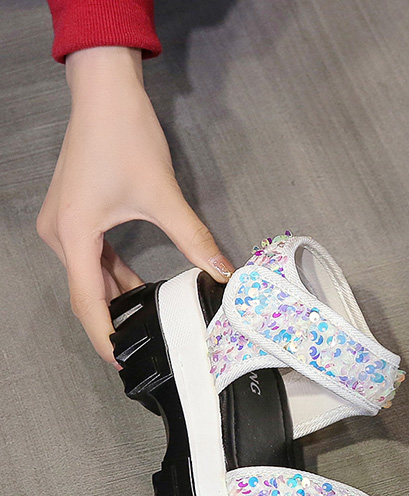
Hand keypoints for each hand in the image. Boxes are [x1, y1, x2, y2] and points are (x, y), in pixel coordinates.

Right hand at [37, 46, 233, 363]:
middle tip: (141, 351)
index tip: (122, 361)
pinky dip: (113, 276)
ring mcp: (65, 225)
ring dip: (116, 299)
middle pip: (86, 292)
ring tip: (144, 325)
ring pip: (89, 276)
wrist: (105, 94)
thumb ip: (193, 238)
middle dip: (112, 322)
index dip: (105, 335)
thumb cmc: (125, 136)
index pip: (88, 300)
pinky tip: (136, 289)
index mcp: (74, 234)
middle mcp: (61, 234)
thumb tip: (222, 271)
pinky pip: (92, 258)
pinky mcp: (74, 216)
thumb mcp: (163, 195)